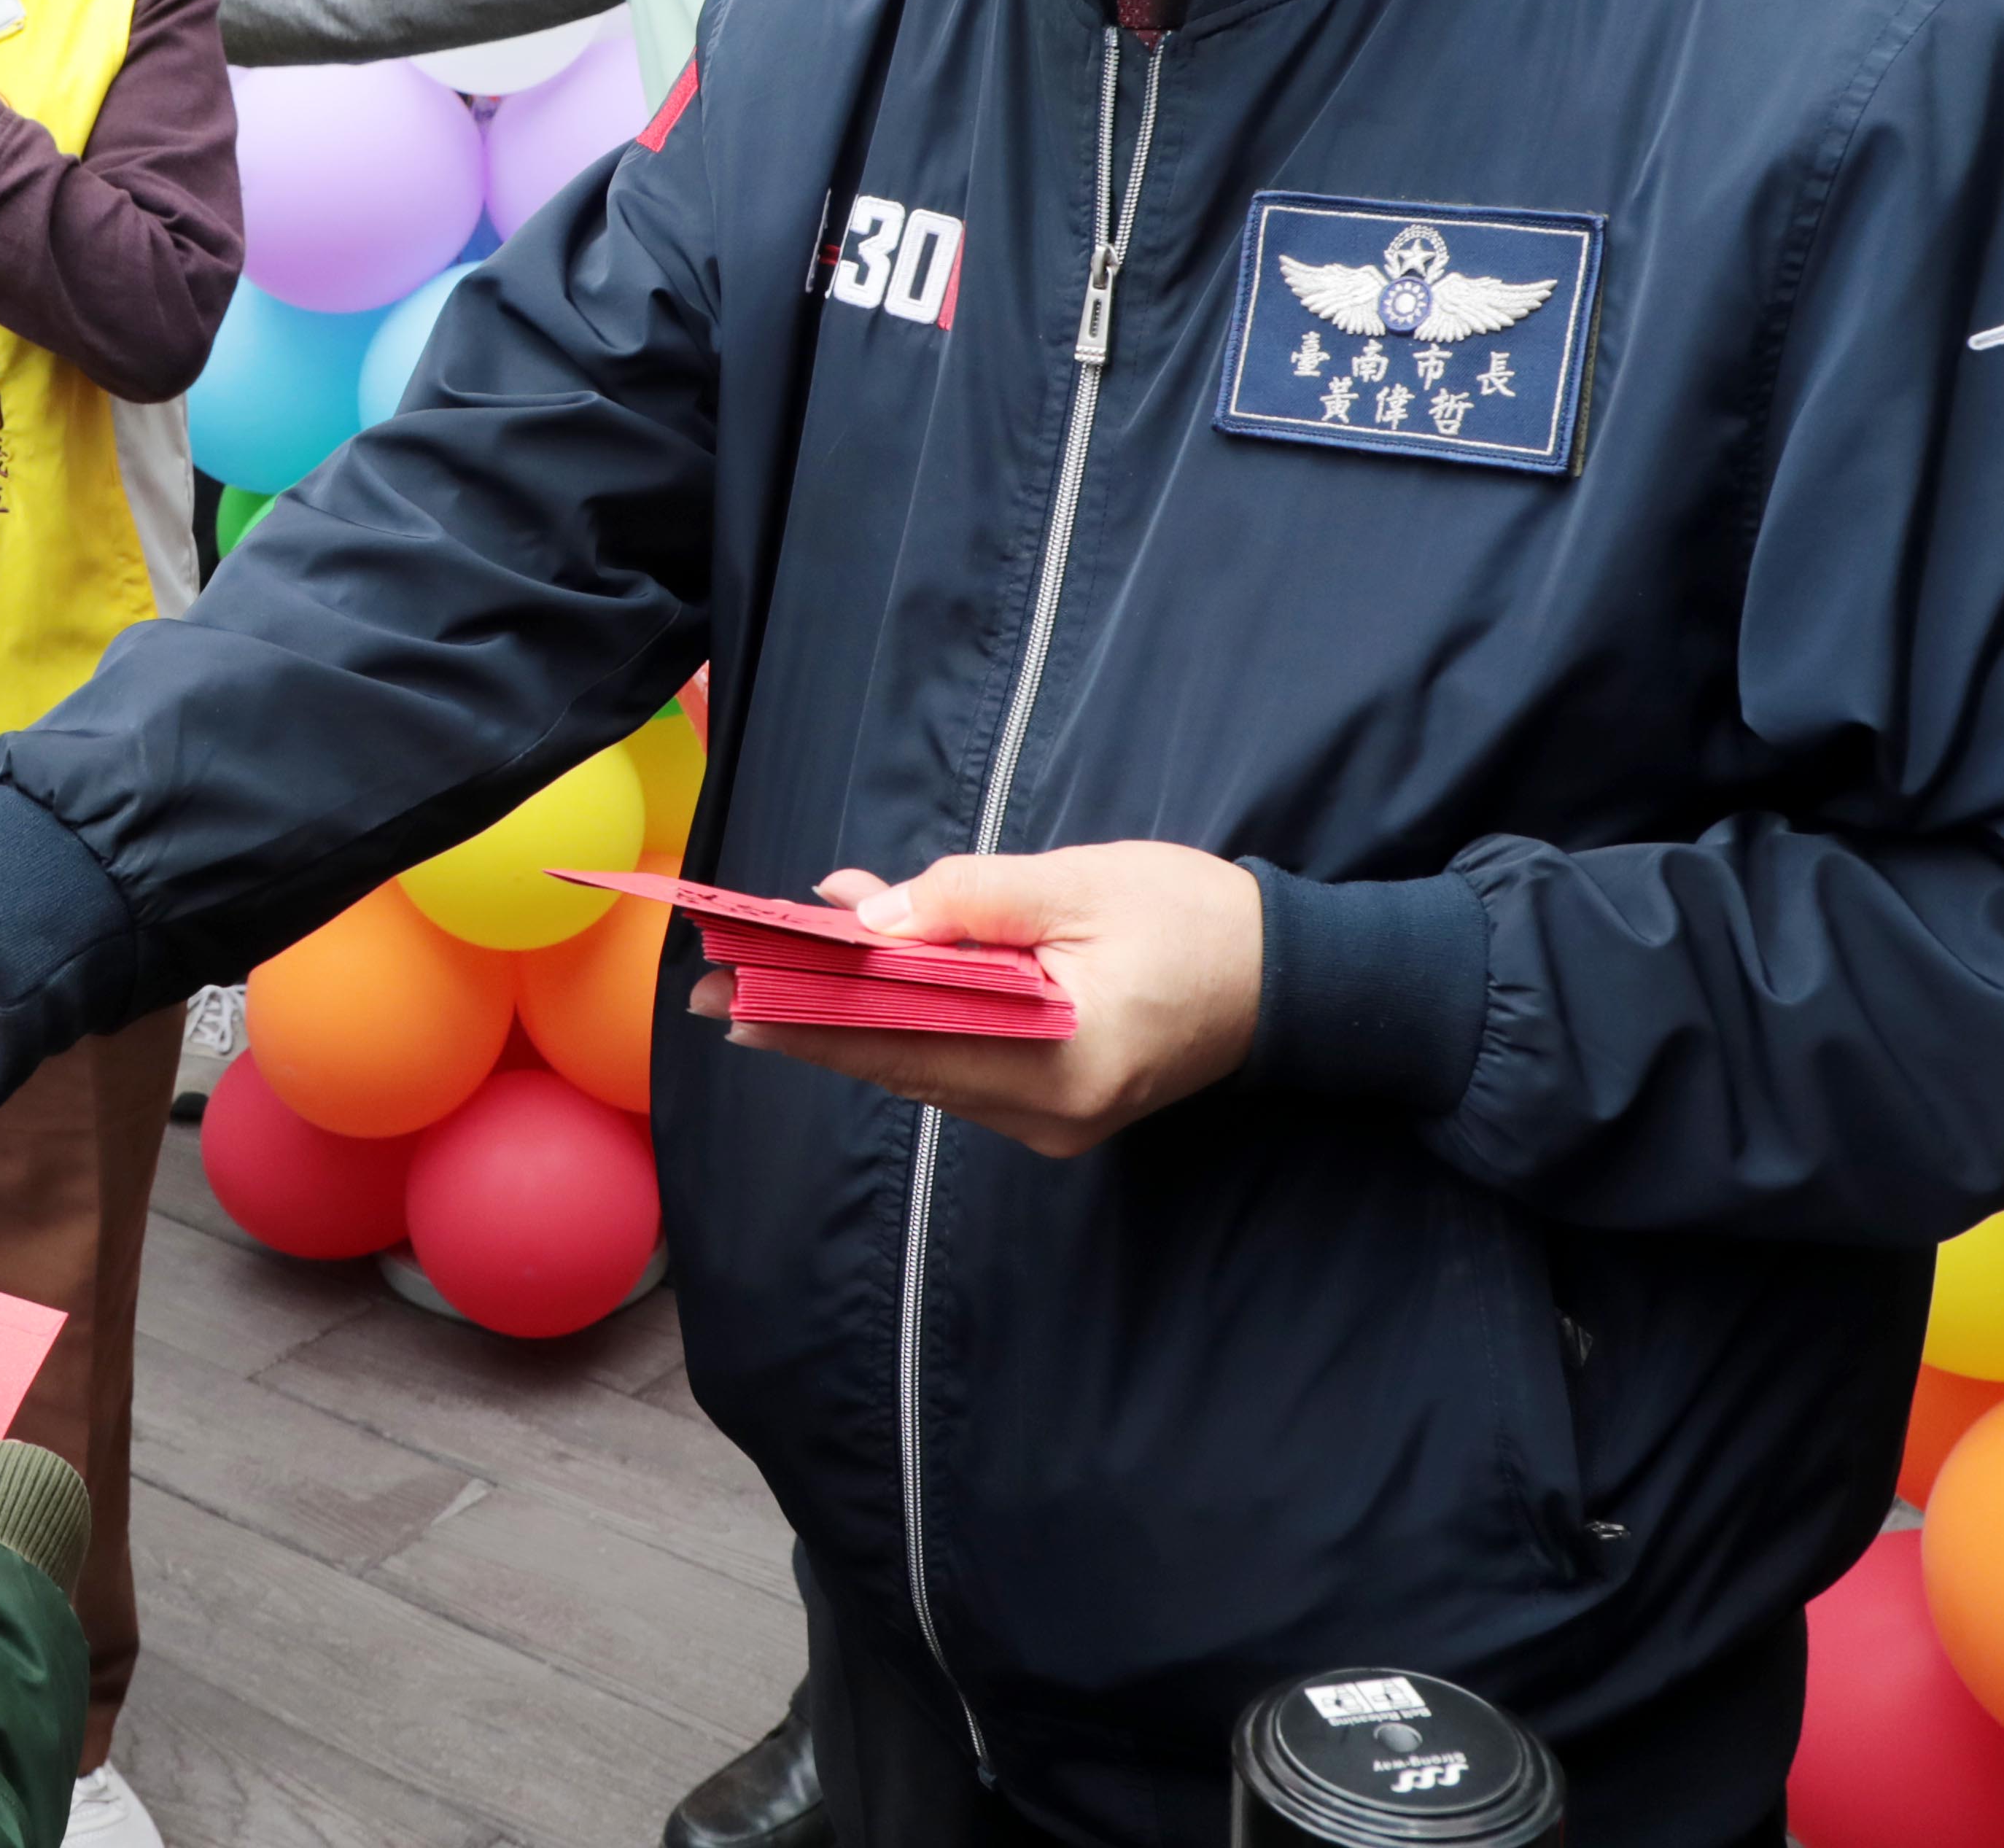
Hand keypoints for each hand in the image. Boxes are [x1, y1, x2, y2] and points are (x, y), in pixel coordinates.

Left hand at [693, 843, 1263, 1159]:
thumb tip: (869, 921)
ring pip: (924, 1068)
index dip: (810, 1018)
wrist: (1291, 979)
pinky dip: (906, 1023)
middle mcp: (1048, 1111)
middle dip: (805, 1024)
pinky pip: (959, 1066)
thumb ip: (974, 900)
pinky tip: (864, 974)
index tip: (730, 997)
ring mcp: (1052, 1120)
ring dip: (850, 1020)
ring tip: (768, 973)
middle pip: (901, 1065)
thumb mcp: (1083, 884)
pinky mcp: (1056, 1107)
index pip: (906, 1041)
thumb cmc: (1195, 920)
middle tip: (712, 992)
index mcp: (1060, 1061)